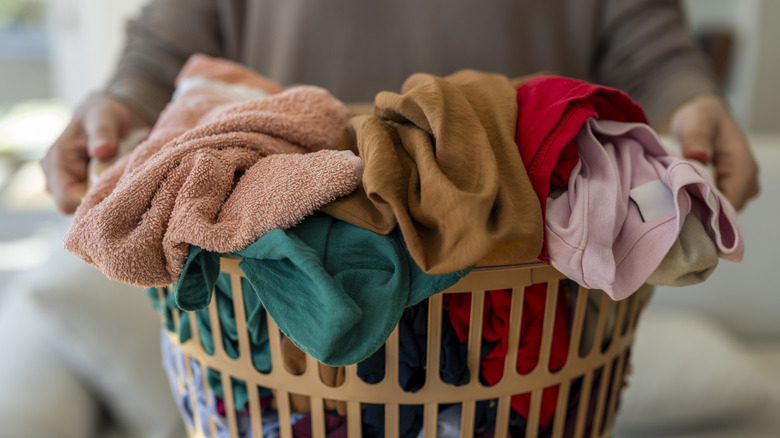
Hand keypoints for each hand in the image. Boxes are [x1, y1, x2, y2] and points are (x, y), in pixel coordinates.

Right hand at [40, 93, 149, 213]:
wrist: (107, 114)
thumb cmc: (102, 113)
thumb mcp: (103, 116)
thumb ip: (102, 132)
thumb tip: (102, 151)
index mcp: (55, 162)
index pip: (67, 201)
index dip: (92, 202)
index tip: (117, 192)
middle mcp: (56, 178)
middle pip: (79, 208)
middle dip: (102, 199)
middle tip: (125, 184)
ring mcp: (69, 185)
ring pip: (88, 206)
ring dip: (108, 197)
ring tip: (125, 179)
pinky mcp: (82, 187)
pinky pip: (96, 201)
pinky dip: (110, 194)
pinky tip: (123, 182)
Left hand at [668, 94, 758, 210]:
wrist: (703, 117)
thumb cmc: (702, 117)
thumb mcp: (698, 120)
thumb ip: (697, 137)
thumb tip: (699, 155)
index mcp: (743, 166)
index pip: (731, 202)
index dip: (709, 211)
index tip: (682, 210)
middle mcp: (745, 180)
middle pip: (726, 212)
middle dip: (701, 212)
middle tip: (673, 207)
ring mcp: (737, 187)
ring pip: (720, 211)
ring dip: (699, 209)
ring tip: (676, 202)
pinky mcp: (726, 189)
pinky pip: (714, 206)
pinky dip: (699, 205)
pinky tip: (681, 200)